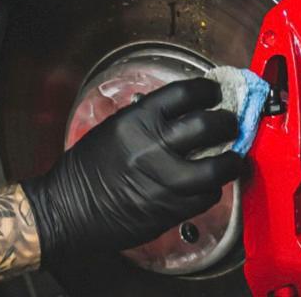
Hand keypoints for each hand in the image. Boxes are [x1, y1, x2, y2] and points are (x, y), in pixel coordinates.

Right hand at [22, 78, 242, 260]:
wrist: (68, 209)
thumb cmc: (88, 168)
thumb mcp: (114, 128)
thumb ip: (148, 118)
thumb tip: (186, 110)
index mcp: (137, 120)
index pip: (186, 93)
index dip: (208, 91)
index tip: (215, 93)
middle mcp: (153, 146)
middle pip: (208, 125)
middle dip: (227, 122)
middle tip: (230, 124)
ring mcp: (164, 180)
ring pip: (217, 167)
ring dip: (231, 161)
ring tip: (232, 158)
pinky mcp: (170, 209)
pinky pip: (207, 196)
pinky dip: (213, 189)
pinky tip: (208, 185)